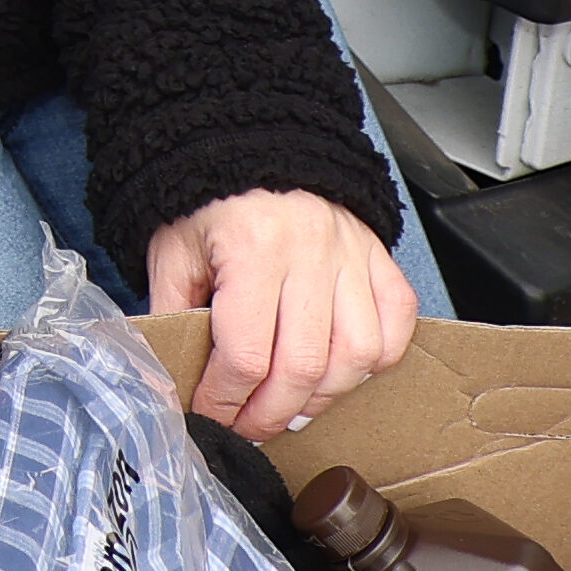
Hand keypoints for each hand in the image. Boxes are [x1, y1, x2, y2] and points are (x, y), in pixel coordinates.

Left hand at [145, 186, 420, 438]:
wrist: (252, 142)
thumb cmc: (209, 198)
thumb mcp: (173, 250)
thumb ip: (174, 310)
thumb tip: (173, 372)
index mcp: (252, 248)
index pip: (245, 351)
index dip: (226, 398)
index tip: (211, 414)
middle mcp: (311, 252)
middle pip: (304, 364)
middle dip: (273, 412)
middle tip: (251, 428)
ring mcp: (352, 255)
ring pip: (358, 353)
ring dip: (325, 395)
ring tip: (294, 407)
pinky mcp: (378, 257)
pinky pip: (397, 323)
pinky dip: (377, 359)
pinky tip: (345, 372)